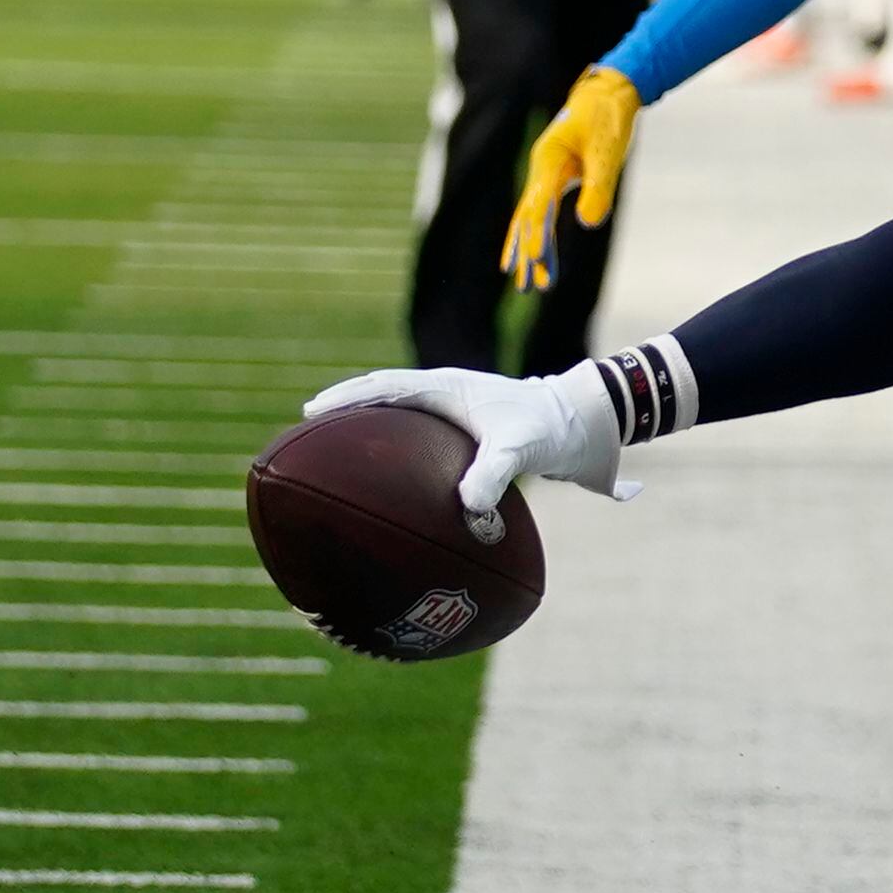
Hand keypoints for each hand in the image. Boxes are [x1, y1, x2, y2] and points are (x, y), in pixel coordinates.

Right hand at [303, 363, 630, 516]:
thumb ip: (493, 474)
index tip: (311, 412)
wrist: (585, 424)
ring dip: (367, 424)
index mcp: (448, 387)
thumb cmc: (552, 429)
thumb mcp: (520, 450)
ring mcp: (454, 411)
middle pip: (382, 394)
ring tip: (332, 449)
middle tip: (307, 428)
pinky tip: (384, 474)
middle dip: (345, 408)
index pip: (385, 386)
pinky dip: (394, 446)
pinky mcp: (465, 431)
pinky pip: (417, 435)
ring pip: (398, 412)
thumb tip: (468, 507)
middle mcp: (447, 393)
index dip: (347, 398)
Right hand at [499, 65, 641, 290]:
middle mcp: (541, 169)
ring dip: (532, 250)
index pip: (540, 204)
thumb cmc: (608, 118)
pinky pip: (543, 213)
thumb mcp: (608, 151)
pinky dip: (540, 235)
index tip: (535, 260)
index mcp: (550, 160)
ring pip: (533, 219)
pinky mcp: (557, 179)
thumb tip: (589, 224)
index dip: (537, 234)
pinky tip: (537, 257)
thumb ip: (599, 186)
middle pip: (529, 218)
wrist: (608, 93)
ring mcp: (546, 175)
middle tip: (528, 286)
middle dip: (529, 252)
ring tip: (530, 285)